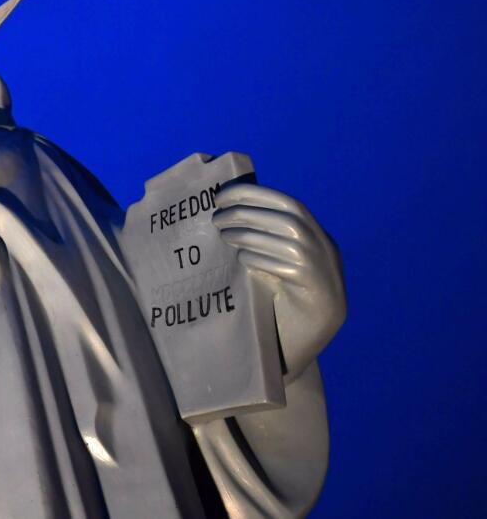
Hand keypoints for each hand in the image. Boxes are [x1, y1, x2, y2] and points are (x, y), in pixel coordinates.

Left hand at [212, 183, 345, 381]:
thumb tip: (229, 213)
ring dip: (249, 233)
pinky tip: (242, 258)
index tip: (223, 194)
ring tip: (222, 235)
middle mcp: (328, 252)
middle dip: (248, 211)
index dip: (256, 194)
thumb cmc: (278, 306)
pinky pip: (287, 266)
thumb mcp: (276, 267)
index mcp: (320, 240)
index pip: (290, 204)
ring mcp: (327, 273)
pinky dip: (261, 257)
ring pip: (287, 239)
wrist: (296, 350)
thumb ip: (267, 242)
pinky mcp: (319, 294)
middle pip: (288, 218)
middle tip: (216, 216)